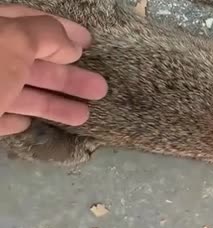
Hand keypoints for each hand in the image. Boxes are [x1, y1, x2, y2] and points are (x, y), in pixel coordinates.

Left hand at [0, 5, 107, 135]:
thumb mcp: (14, 42)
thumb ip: (47, 35)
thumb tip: (70, 46)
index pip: (32, 21)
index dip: (64, 30)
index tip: (91, 43)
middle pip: (30, 62)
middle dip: (67, 76)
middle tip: (99, 88)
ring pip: (17, 92)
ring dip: (52, 104)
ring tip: (83, 116)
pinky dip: (16, 119)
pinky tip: (30, 124)